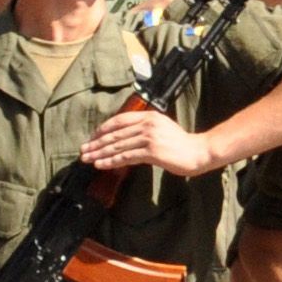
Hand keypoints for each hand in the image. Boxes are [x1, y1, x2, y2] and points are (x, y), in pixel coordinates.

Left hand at [79, 109, 219, 176]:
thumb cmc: (181, 144)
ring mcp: (149, 137)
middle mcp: (147, 124)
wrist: (198, 152)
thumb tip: (126, 139)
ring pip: (117, 145)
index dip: (103, 129)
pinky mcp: (152, 151)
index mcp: (148, 116)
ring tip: (87, 159)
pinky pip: (126, 157)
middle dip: (96, 142)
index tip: (92, 138)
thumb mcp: (162, 129)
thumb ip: (145, 129)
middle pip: (115, 133)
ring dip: (99, 153)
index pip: (119, 120)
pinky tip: (101, 164)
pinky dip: (111, 161)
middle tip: (83, 150)